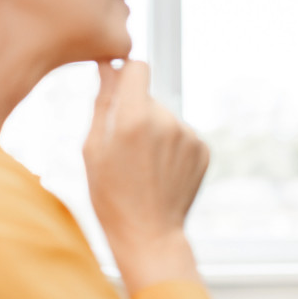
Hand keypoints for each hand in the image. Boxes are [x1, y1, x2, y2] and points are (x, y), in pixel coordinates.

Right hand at [83, 60, 209, 291]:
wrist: (149, 233)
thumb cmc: (111, 195)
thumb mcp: (93, 148)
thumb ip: (103, 101)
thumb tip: (108, 65)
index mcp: (135, 119)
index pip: (138, 67)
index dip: (125, 73)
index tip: (118, 85)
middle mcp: (167, 122)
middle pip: (149, 97)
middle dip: (136, 112)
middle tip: (125, 149)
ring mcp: (189, 136)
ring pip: (166, 117)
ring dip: (155, 131)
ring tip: (144, 165)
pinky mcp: (204, 150)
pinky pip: (182, 134)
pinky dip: (171, 146)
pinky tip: (161, 171)